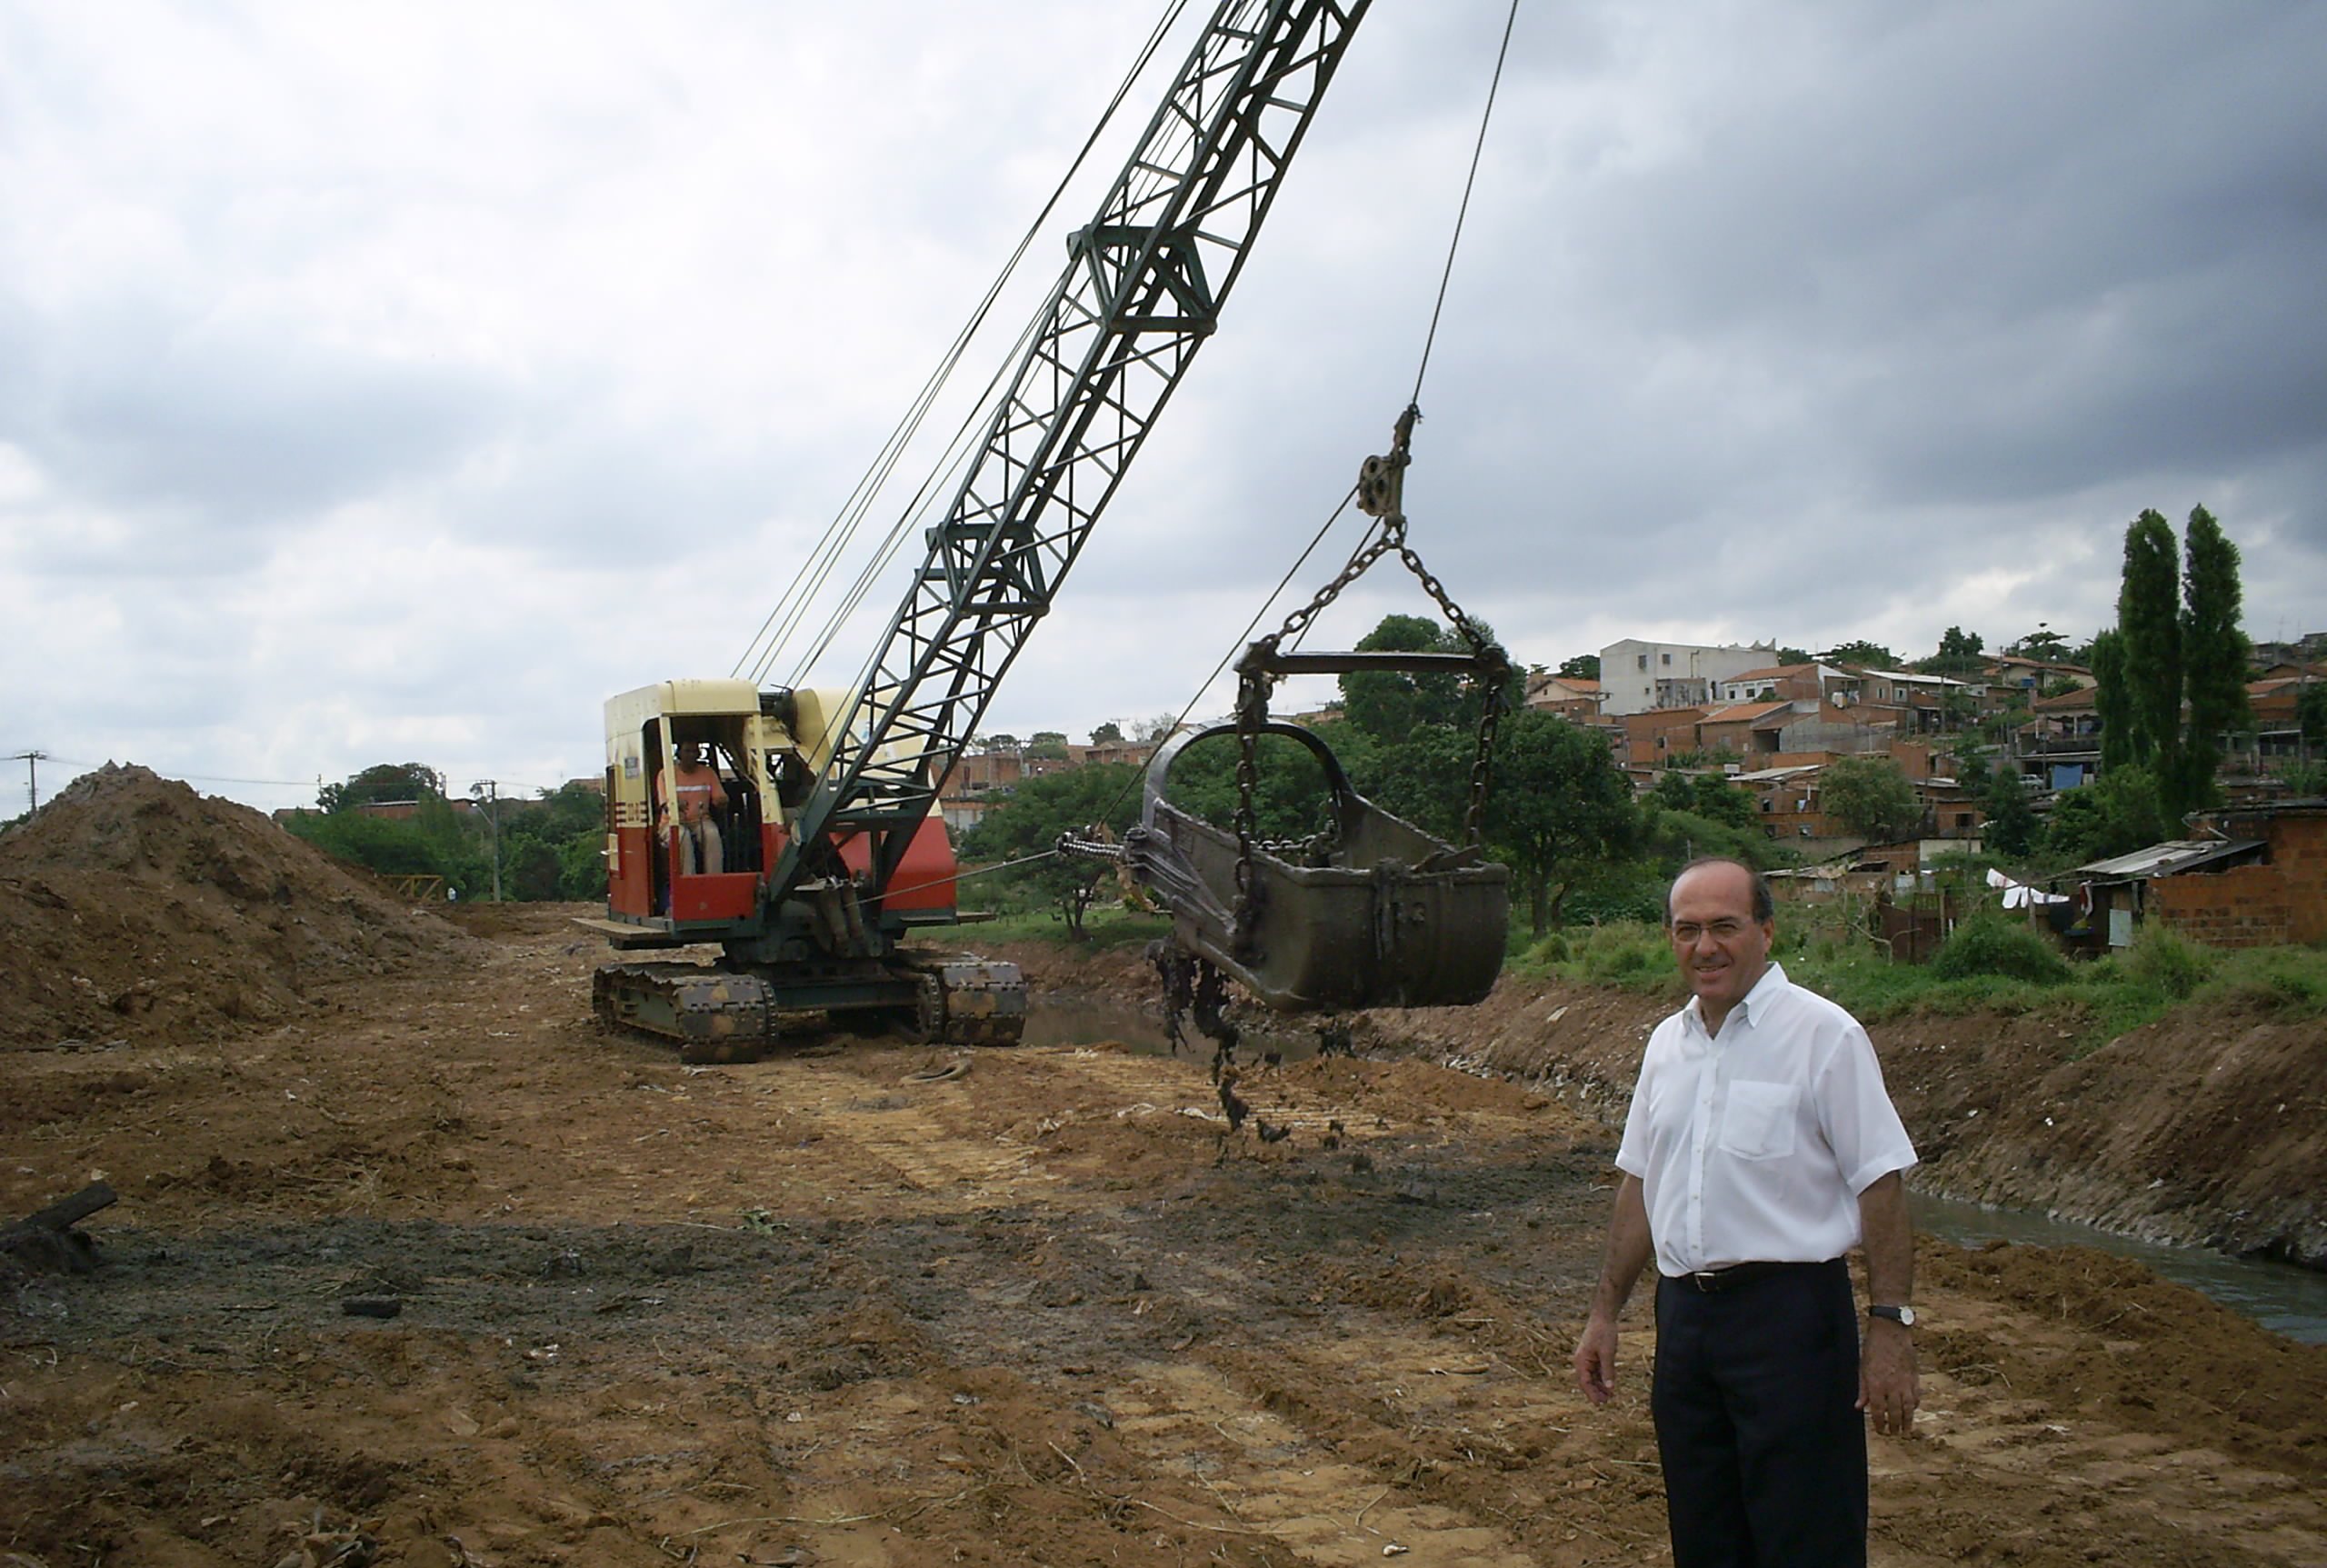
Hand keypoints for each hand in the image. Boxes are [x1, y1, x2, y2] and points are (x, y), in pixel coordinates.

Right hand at [1573, 1316, 1619, 1405]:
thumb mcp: (1608, 1353)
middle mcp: (1582, 1361)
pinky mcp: (1594, 1356)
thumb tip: (1610, 1388)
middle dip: (1596, 1392)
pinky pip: (1596, 1371)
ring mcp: (1588, 1359)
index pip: (1584, 1382)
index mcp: (1581, 1361)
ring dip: (1600, 1387)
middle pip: (1587, 1381)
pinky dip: (1602, 1379)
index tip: (1599, 1404)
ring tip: (1609, 1396)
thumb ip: (1608, 1371)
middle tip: (1606, 1402)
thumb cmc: (1604, 1333)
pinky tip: (1609, 1385)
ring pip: (1592, 1377)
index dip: (1591, 1394)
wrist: (1603, 1317)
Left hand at [1857, 1319, 1917, 1435]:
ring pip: (1908, 1408)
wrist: (1891, 1331)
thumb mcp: (1862, 1367)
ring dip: (1907, 1421)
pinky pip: (1916, 1396)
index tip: (1881, 1431)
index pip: (1878, 1411)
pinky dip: (1915, 1406)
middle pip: (1894, 1413)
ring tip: (1906, 1431)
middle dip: (1894, 1426)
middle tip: (1894, 1434)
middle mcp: (1892, 1386)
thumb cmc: (1873, 1348)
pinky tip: (1912, 1411)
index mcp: (1876, 1385)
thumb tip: (1859, 1407)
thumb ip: (1862, 1389)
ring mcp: (1905, 1383)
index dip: (1879, 1423)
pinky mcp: (1915, 1377)